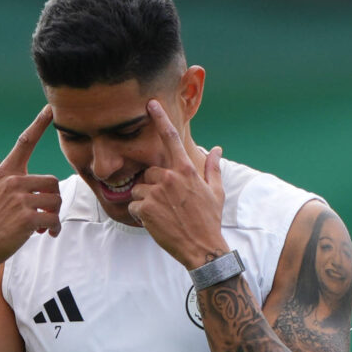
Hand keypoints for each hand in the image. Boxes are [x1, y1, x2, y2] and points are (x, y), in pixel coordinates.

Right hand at [0, 106, 60, 271]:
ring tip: (43, 226)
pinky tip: (45, 234)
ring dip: (53, 215)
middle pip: (51, 181)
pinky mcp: (27, 219)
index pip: (24, 142)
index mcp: (4, 172)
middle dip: (51, 199)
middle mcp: (12, 182)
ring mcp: (19, 200)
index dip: (39, 124)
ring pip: (55, 200)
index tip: (51, 108)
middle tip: (43, 214)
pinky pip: (52, 219)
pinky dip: (53, 229)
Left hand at [125, 100, 228, 269]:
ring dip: (146, 201)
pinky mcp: (146, 208)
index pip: (170, 137)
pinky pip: (134, 205)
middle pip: (149, 172)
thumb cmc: (210, 220)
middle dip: (153, 185)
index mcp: (186, 170)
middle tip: (167, 203)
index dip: (160, 118)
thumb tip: (217, 149)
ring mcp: (156, 193)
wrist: (202, 247)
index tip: (150, 104)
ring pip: (140, 189)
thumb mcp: (216, 192)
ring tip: (163, 214)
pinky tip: (156, 222)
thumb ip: (212, 167)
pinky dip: (141, 214)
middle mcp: (170, 177)